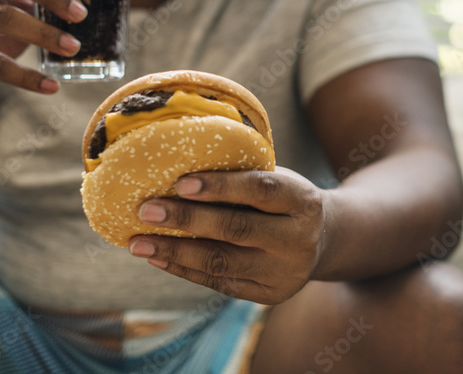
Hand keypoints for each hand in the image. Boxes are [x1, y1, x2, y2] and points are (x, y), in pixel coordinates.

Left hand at [129, 167, 325, 304]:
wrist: (324, 239)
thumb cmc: (286, 199)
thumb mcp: (280, 179)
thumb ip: (243, 176)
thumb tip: (177, 167)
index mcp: (303, 201)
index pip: (260, 190)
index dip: (221, 186)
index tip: (180, 182)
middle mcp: (298, 239)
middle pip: (237, 229)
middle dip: (187, 219)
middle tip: (147, 209)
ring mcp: (284, 271)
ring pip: (223, 262)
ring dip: (175, 251)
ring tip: (138, 241)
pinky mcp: (268, 294)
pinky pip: (219, 282)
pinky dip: (185, 269)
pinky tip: (158, 257)